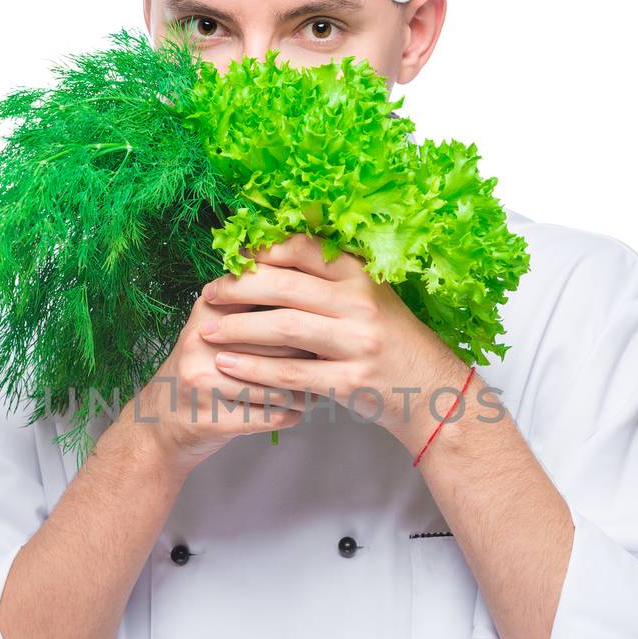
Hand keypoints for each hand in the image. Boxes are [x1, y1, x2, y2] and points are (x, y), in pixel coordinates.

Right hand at [132, 280, 316, 471]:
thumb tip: (310, 288)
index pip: (268, 298)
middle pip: (282, 342)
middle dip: (312, 353)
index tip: (324, 321)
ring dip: (307, 389)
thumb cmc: (199, 370)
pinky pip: (274, 415)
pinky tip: (296, 409)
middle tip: (329, 358)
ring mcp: (206, 384)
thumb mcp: (213, 329)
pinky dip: (293, 413)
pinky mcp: (214, 420)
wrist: (157, 424)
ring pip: (282, 383)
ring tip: (316, 387)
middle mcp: (202, 343)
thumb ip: (249, 306)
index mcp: (207, 312)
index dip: (303, 311)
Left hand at [194, 232, 473, 455]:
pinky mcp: (349, 380)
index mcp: (362, 274)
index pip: (303, 249)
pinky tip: (229, 365)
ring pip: (283, 328)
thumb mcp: (370, 296)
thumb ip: (330, 277)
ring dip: (239, 328)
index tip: (233, 258)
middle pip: (285, 287)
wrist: (429, 389)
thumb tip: (272, 257)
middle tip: (209, 294)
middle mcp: (361, 302)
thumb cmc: (392, 340)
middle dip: (239, 289)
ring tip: (208, 331)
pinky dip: (254, 370)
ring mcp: (356, 342)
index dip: (262, 251)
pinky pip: (291, 372)